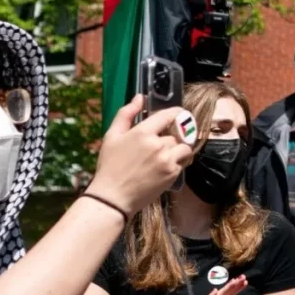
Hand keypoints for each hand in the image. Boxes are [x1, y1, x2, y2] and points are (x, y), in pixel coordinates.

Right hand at [86, 96, 195, 216]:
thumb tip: (139, 97)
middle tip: (164, 141)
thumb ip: (126, 114)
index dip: (177, 112)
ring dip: (179, 148)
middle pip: (177, 133)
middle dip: (172, 135)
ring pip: (184, 147)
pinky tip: (165, 165)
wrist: (113, 197)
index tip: (179, 113)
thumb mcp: (112, 136)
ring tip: (168, 153)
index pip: (169, 115)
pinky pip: (183, 162)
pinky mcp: (172, 174)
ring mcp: (167, 160)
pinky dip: (178, 162)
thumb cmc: (110, 165)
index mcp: (142, 132)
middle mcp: (158, 144)